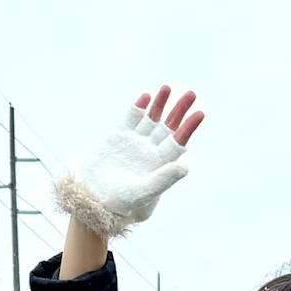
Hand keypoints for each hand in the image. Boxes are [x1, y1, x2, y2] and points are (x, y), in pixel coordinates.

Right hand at [55, 86, 204, 238]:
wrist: (91, 198)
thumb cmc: (119, 202)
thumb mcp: (143, 191)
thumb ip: (163, 179)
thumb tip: (186, 167)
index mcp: (159, 165)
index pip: (178, 143)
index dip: (188, 128)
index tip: (199, 114)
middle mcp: (149, 151)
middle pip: (168, 127)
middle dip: (179, 111)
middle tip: (191, 94)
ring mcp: (134, 142)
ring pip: (151, 119)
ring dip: (159, 104)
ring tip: (167, 88)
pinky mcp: (117, 135)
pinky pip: (131, 117)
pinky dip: (138, 107)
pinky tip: (146, 97)